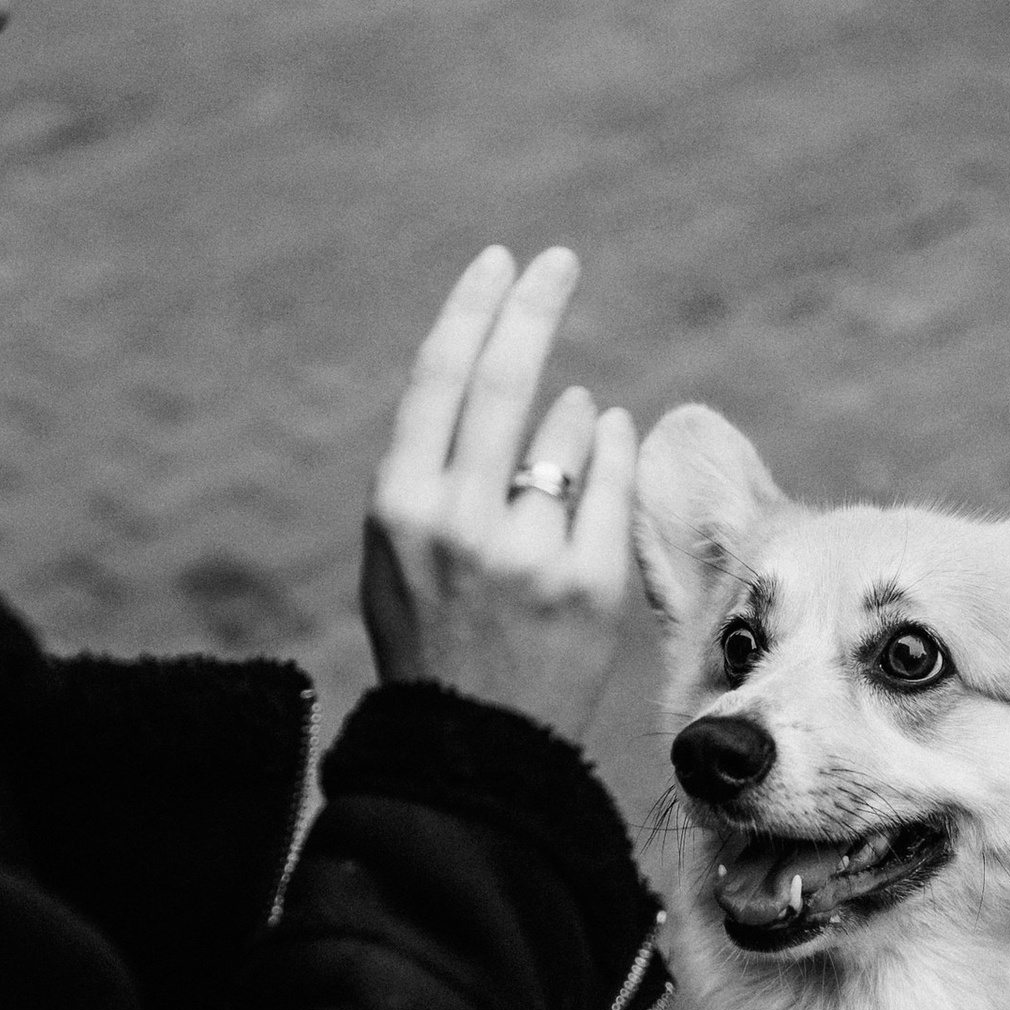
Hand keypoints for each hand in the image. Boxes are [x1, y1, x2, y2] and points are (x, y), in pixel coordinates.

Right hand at [361, 245, 637, 745]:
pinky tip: (610, 437)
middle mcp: (460, 523)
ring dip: (574, 414)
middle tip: (559, 262)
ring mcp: (528, 553)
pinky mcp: (589, 584)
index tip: (501, 262)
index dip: (473, 310)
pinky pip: (613, 481)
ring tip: (565, 438)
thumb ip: (430, 468)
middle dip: (534, 307)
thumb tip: (489, 366)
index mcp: (398, 507)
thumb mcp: (395, 552)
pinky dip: (614, 446)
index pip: (438, 380)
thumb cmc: (432, 637)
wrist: (475, 747)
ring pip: (567, 431)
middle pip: (504, 382)